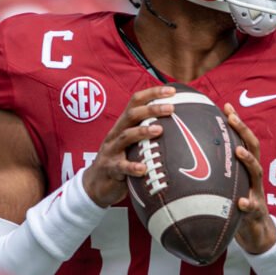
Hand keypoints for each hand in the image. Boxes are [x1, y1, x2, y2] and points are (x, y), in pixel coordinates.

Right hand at [82, 85, 174, 206]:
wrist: (96, 184)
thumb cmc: (122, 160)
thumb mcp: (133, 144)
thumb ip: (148, 133)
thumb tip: (179, 126)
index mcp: (123, 125)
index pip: (135, 102)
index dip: (152, 93)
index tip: (172, 90)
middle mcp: (116, 134)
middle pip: (132, 115)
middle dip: (151, 109)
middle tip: (171, 108)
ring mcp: (111, 151)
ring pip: (125, 137)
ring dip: (142, 132)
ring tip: (159, 130)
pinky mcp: (110, 169)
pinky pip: (121, 167)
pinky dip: (132, 167)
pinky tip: (143, 168)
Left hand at [224, 103, 275, 254]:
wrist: (256, 233)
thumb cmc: (236, 204)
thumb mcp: (228, 185)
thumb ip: (217, 171)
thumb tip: (188, 155)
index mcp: (246, 168)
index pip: (243, 140)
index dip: (237, 123)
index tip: (226, 106)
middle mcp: (254, 176)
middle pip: (253, 148)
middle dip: (244, 131)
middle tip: (232, 118)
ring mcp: (257, 192)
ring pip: (256, 173)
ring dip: (248, 161)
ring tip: (238, 152)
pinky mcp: (257, 212)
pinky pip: (253, 207)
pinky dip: (248, 203)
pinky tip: (241, 202)